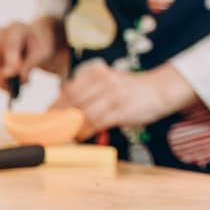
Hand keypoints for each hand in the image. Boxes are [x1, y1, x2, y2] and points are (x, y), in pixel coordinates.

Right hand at [0, 17, 66, 87]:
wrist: (38, 39)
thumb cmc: (41, 45)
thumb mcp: (42, 53)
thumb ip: (29, 64)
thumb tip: (15, 77)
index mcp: (16, 28)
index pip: (10, 45)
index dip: (10, 61)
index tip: (14, 75)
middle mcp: (0, 33)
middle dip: (2, 75)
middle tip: (12, 90)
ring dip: (0, 80)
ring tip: (14, 89)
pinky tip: (9, 86)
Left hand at [53, 61, 197, 137]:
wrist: (162, 89)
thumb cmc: (132, 89)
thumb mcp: (109, 82)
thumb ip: (88, 91)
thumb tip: (63, 109)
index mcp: (98, 72)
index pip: (68, 90)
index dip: (54, 105)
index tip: (46, 117)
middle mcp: (104, 81)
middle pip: (72, 102)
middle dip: (60, 118)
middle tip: (53, 129)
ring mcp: (113, 95)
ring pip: (82, 114)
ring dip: (72, 128)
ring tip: (68, 135)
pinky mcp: (121, 110)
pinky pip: (96, 123)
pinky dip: (85, 132)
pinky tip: (82, 136)